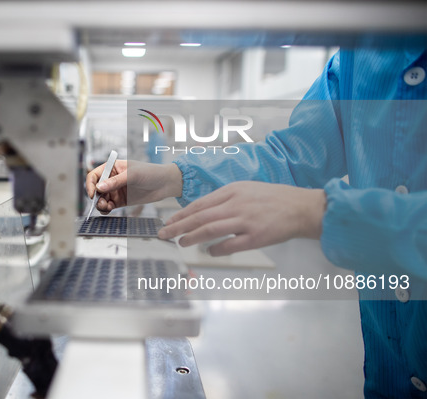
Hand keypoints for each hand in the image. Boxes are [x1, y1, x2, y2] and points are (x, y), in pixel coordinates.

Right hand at [85, 161, 182, 212]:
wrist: (165, 184)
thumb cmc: (150, 173)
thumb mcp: (132, 175)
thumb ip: (115, 181)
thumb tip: (99, 187)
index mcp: (112, 167)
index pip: (94, 175)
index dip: (90, 184)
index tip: (93, 193)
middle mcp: (112, 179)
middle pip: (96, 189)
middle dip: (96, 197)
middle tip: (101, 203)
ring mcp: (116, 191)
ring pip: (101, 199)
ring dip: (100, 204)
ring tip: (106, 207)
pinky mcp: (120, 201)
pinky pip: (108, 206)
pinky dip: (106, 209)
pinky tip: (109, 209)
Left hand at [158, 181, 325, 255]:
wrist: (301, 208)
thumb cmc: (273, 199)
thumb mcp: (246, 189)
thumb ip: (224, 199)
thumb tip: (201, 211)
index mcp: (233, 191)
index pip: (200, 203)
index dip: (181, 214)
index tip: (168, 221)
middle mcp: (237, 204)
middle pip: (200, 216)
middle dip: (179, 226)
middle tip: (164, 234)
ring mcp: (246, 221)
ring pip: (211, 229)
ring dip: (192, 237)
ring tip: (181, 242)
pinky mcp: (256, 237)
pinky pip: (230, 245)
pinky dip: (216, 249)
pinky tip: (208, 252)